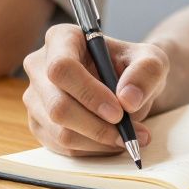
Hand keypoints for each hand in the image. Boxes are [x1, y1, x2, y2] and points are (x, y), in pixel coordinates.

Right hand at [21, 25, 167, 155]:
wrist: (127, 86)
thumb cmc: (134, 67)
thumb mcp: (152, 61)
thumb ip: (146, 73)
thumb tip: (128, 99)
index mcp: (61, 39)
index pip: (62, 68)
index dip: (89, 93)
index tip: (119, 111)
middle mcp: (40, 66)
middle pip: (58, 106)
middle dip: (97, 126)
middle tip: (129, 133)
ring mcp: (36, 97)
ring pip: (60, 131)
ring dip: (99, 141)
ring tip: (129, 137)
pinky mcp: (40, 124)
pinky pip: (63, 147)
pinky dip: (92, 149)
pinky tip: (113, 141)